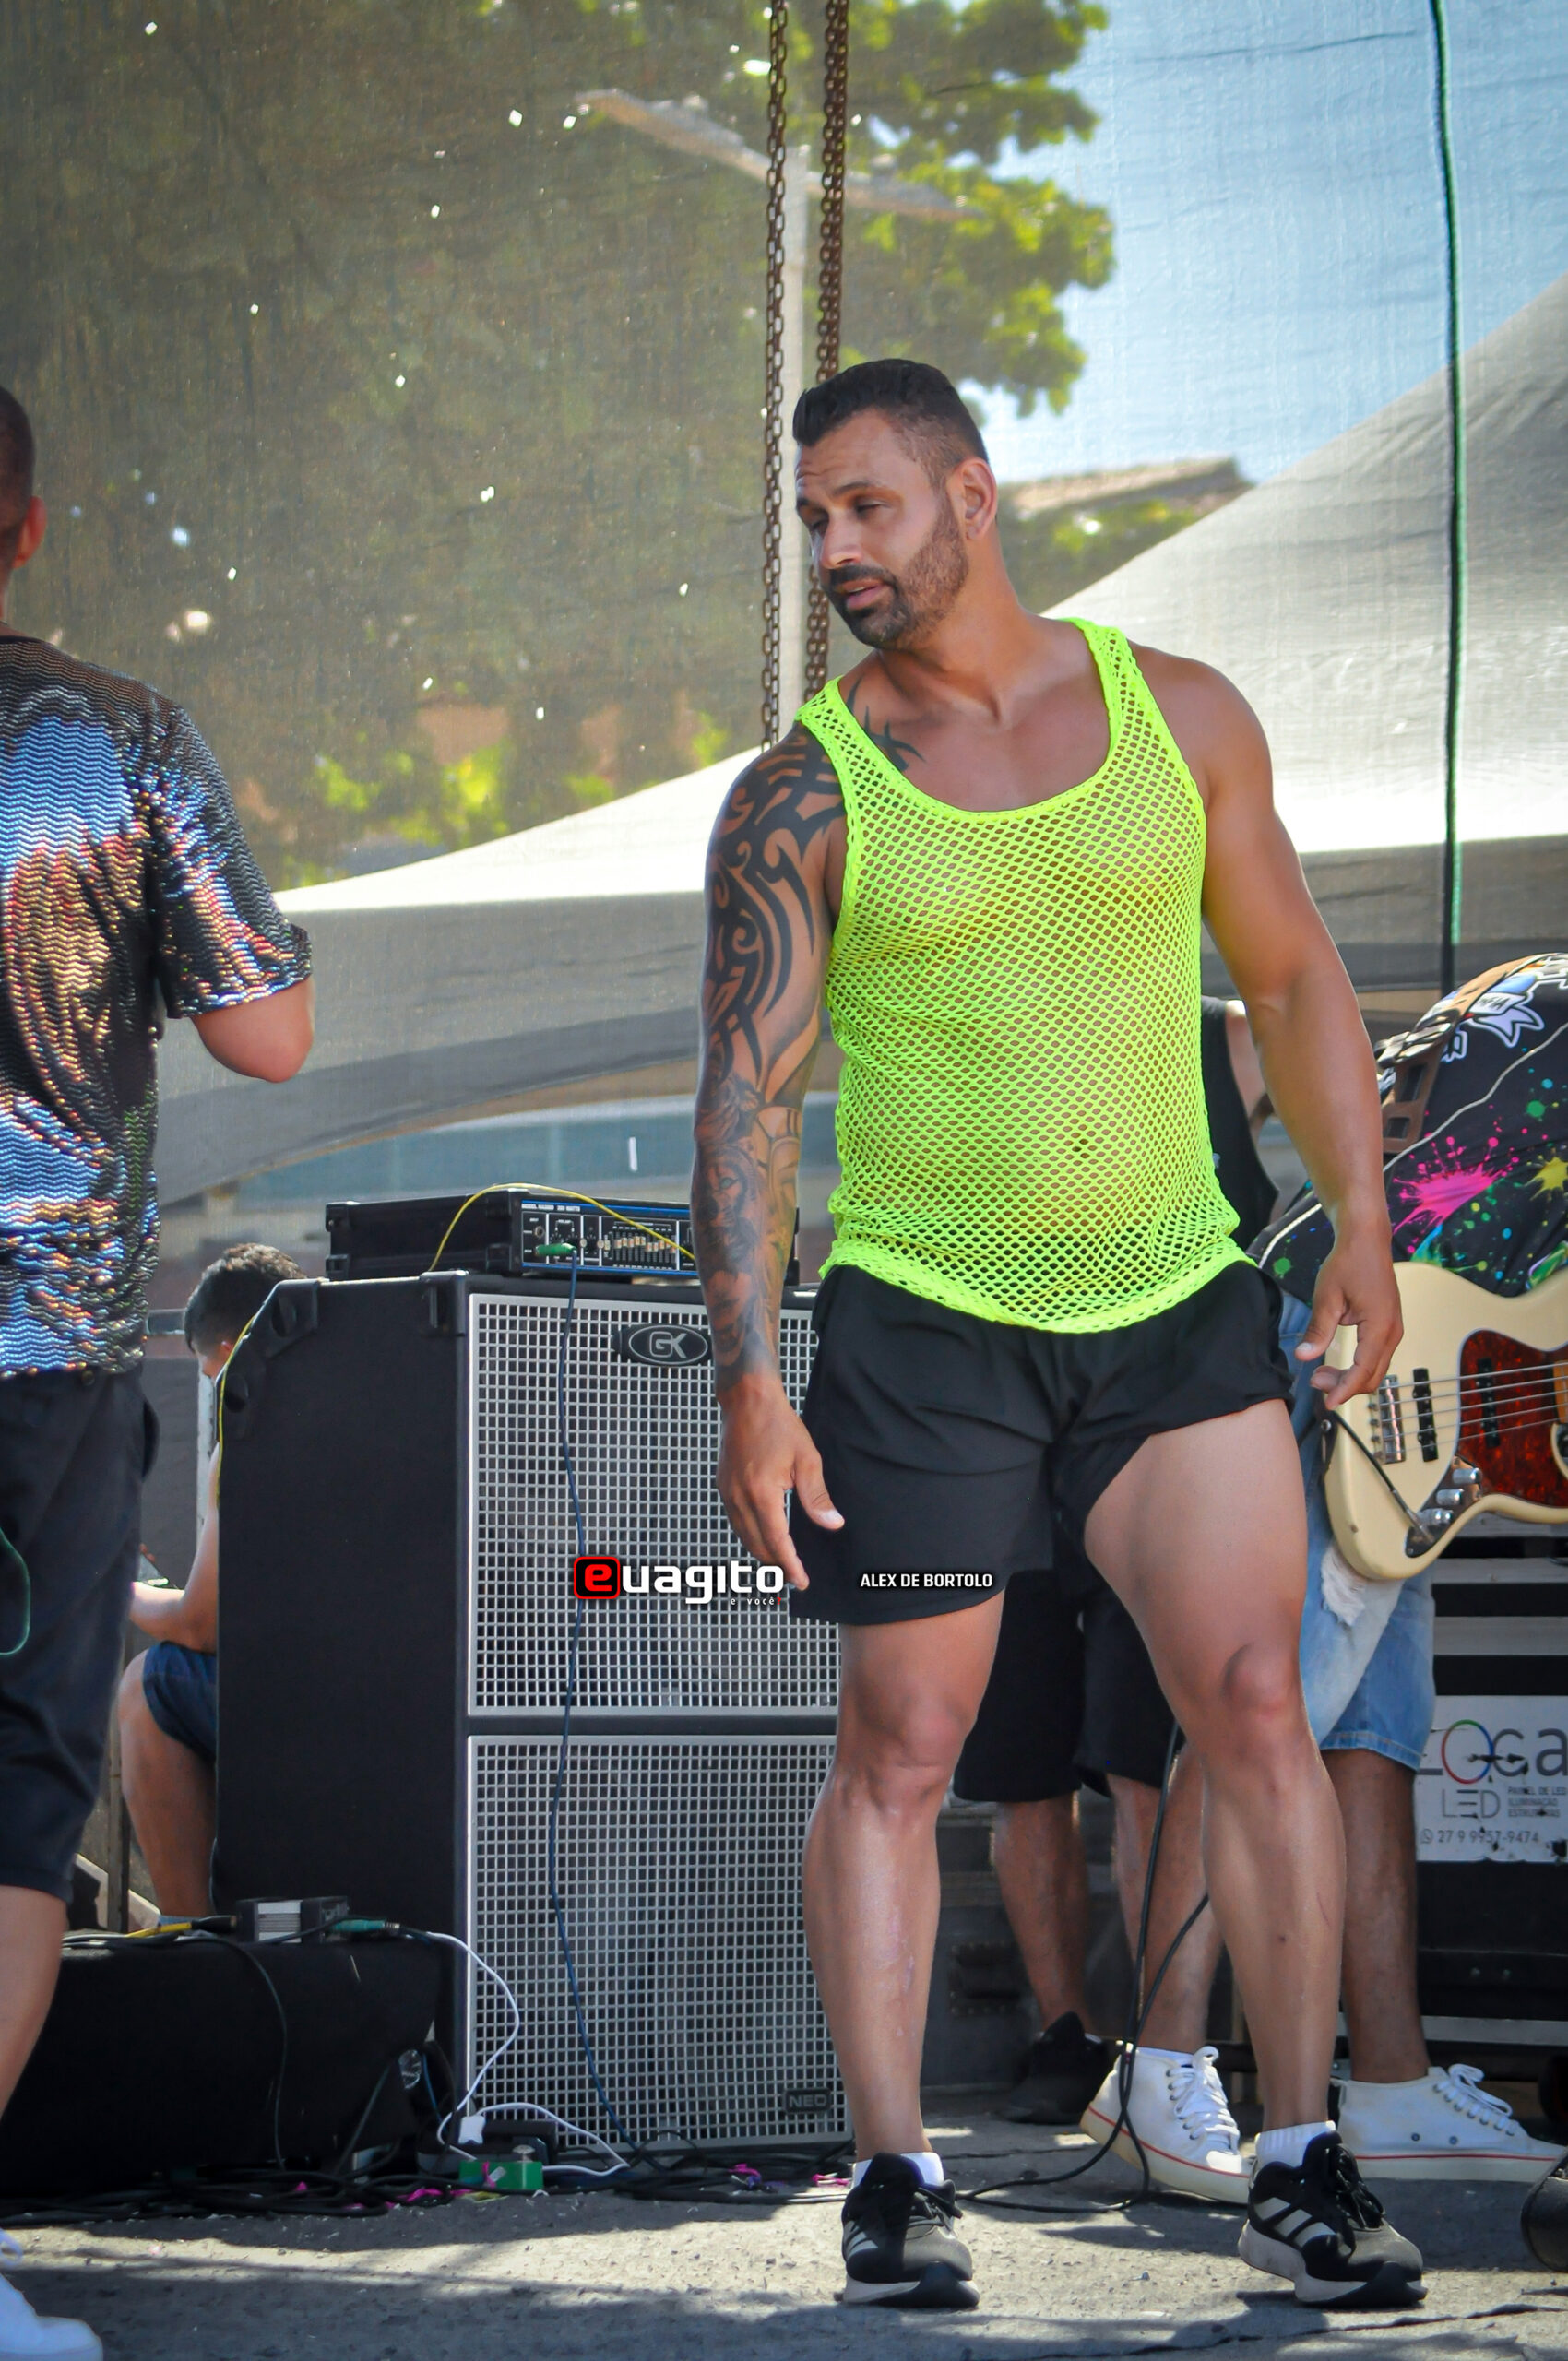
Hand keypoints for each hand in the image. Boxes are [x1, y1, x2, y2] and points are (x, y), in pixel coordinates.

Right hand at [716, 1376, 842, 1590]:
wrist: (747, 1400)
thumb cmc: (779, 1425)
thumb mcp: (807, 1459)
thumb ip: (817, 1497)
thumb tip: (833, 1525)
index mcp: (761, 1493)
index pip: (777, 1541)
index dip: (789, 1565)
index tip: (801, 1582)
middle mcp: (739, 1497)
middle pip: (757, 1545)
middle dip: (776, 1566)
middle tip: (794, 1579)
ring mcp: (728, 1492)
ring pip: (744, 1536)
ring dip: (762, 1553)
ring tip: (780, 1565)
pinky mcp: (723, 1486)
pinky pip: (736, 1522)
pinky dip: (750, 1536)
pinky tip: (762, 1537)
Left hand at [1293, 1228, 1401, 1409]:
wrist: (1367, 1240)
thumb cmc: (1347, 1263)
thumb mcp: (1327, 1297)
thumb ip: (1318, 1330)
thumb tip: (1304, 1357)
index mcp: (1380, 1327)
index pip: (1363, 1371)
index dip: (1344, 1390)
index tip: (1326, 1404)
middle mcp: (1393, 1332)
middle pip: (1372, 1376)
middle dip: (1345, 1386)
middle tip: (1314, 1381)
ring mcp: (1394, 1329)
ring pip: (1376, 1368)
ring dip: (1351, 1378)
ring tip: (1320, 1373)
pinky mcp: (1389, 1326)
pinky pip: (1377, 1356)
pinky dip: (1358, 1367)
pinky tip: (1337, 1363)